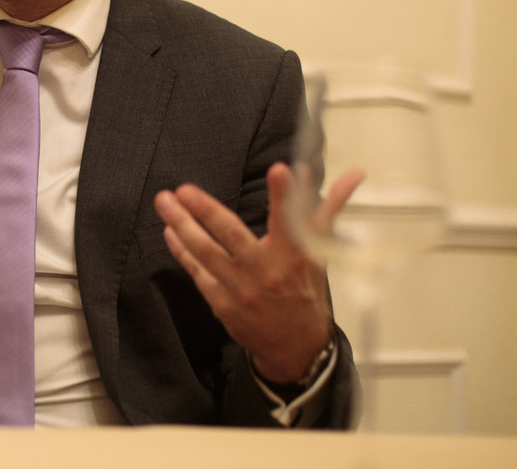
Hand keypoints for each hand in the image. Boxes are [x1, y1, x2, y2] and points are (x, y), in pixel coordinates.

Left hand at [153, 162, 362, 382]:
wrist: (295, 347)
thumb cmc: (306, 290)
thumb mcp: (322, 252)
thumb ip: (327, 210)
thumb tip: (352, 176)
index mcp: (295, 256)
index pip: (291, 220)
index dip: (285, 195)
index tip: (281, 169)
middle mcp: (267, 271)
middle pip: (232, 235)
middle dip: (206, 210)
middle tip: (185, 190)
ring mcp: (241, 289)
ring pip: (206, 252)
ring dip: (182, 225)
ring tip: (164, 201)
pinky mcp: (223, 303)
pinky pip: (197, 272)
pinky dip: (182, 251)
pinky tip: (170, 231)